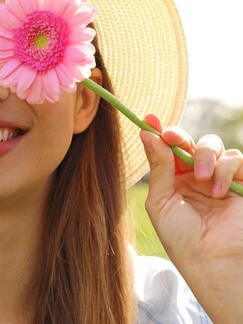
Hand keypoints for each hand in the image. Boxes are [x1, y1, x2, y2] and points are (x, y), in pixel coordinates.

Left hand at [140, 114, 242, 322]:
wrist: (212, 261)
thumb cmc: (181, 237)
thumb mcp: (161, 201)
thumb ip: (159, 167)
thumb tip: (146, 133)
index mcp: (172, 180)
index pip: (167, 149)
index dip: (159, 132)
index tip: (149, 119)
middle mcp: (195, 176)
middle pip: (189, 141)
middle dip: (180, 136)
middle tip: (173, 138)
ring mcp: (219, 178)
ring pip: (213, 145)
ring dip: (205, 156)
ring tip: (202, 180)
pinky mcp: (240, 183)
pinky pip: (235, 158)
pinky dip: (225, 168)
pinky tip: (218, 191)